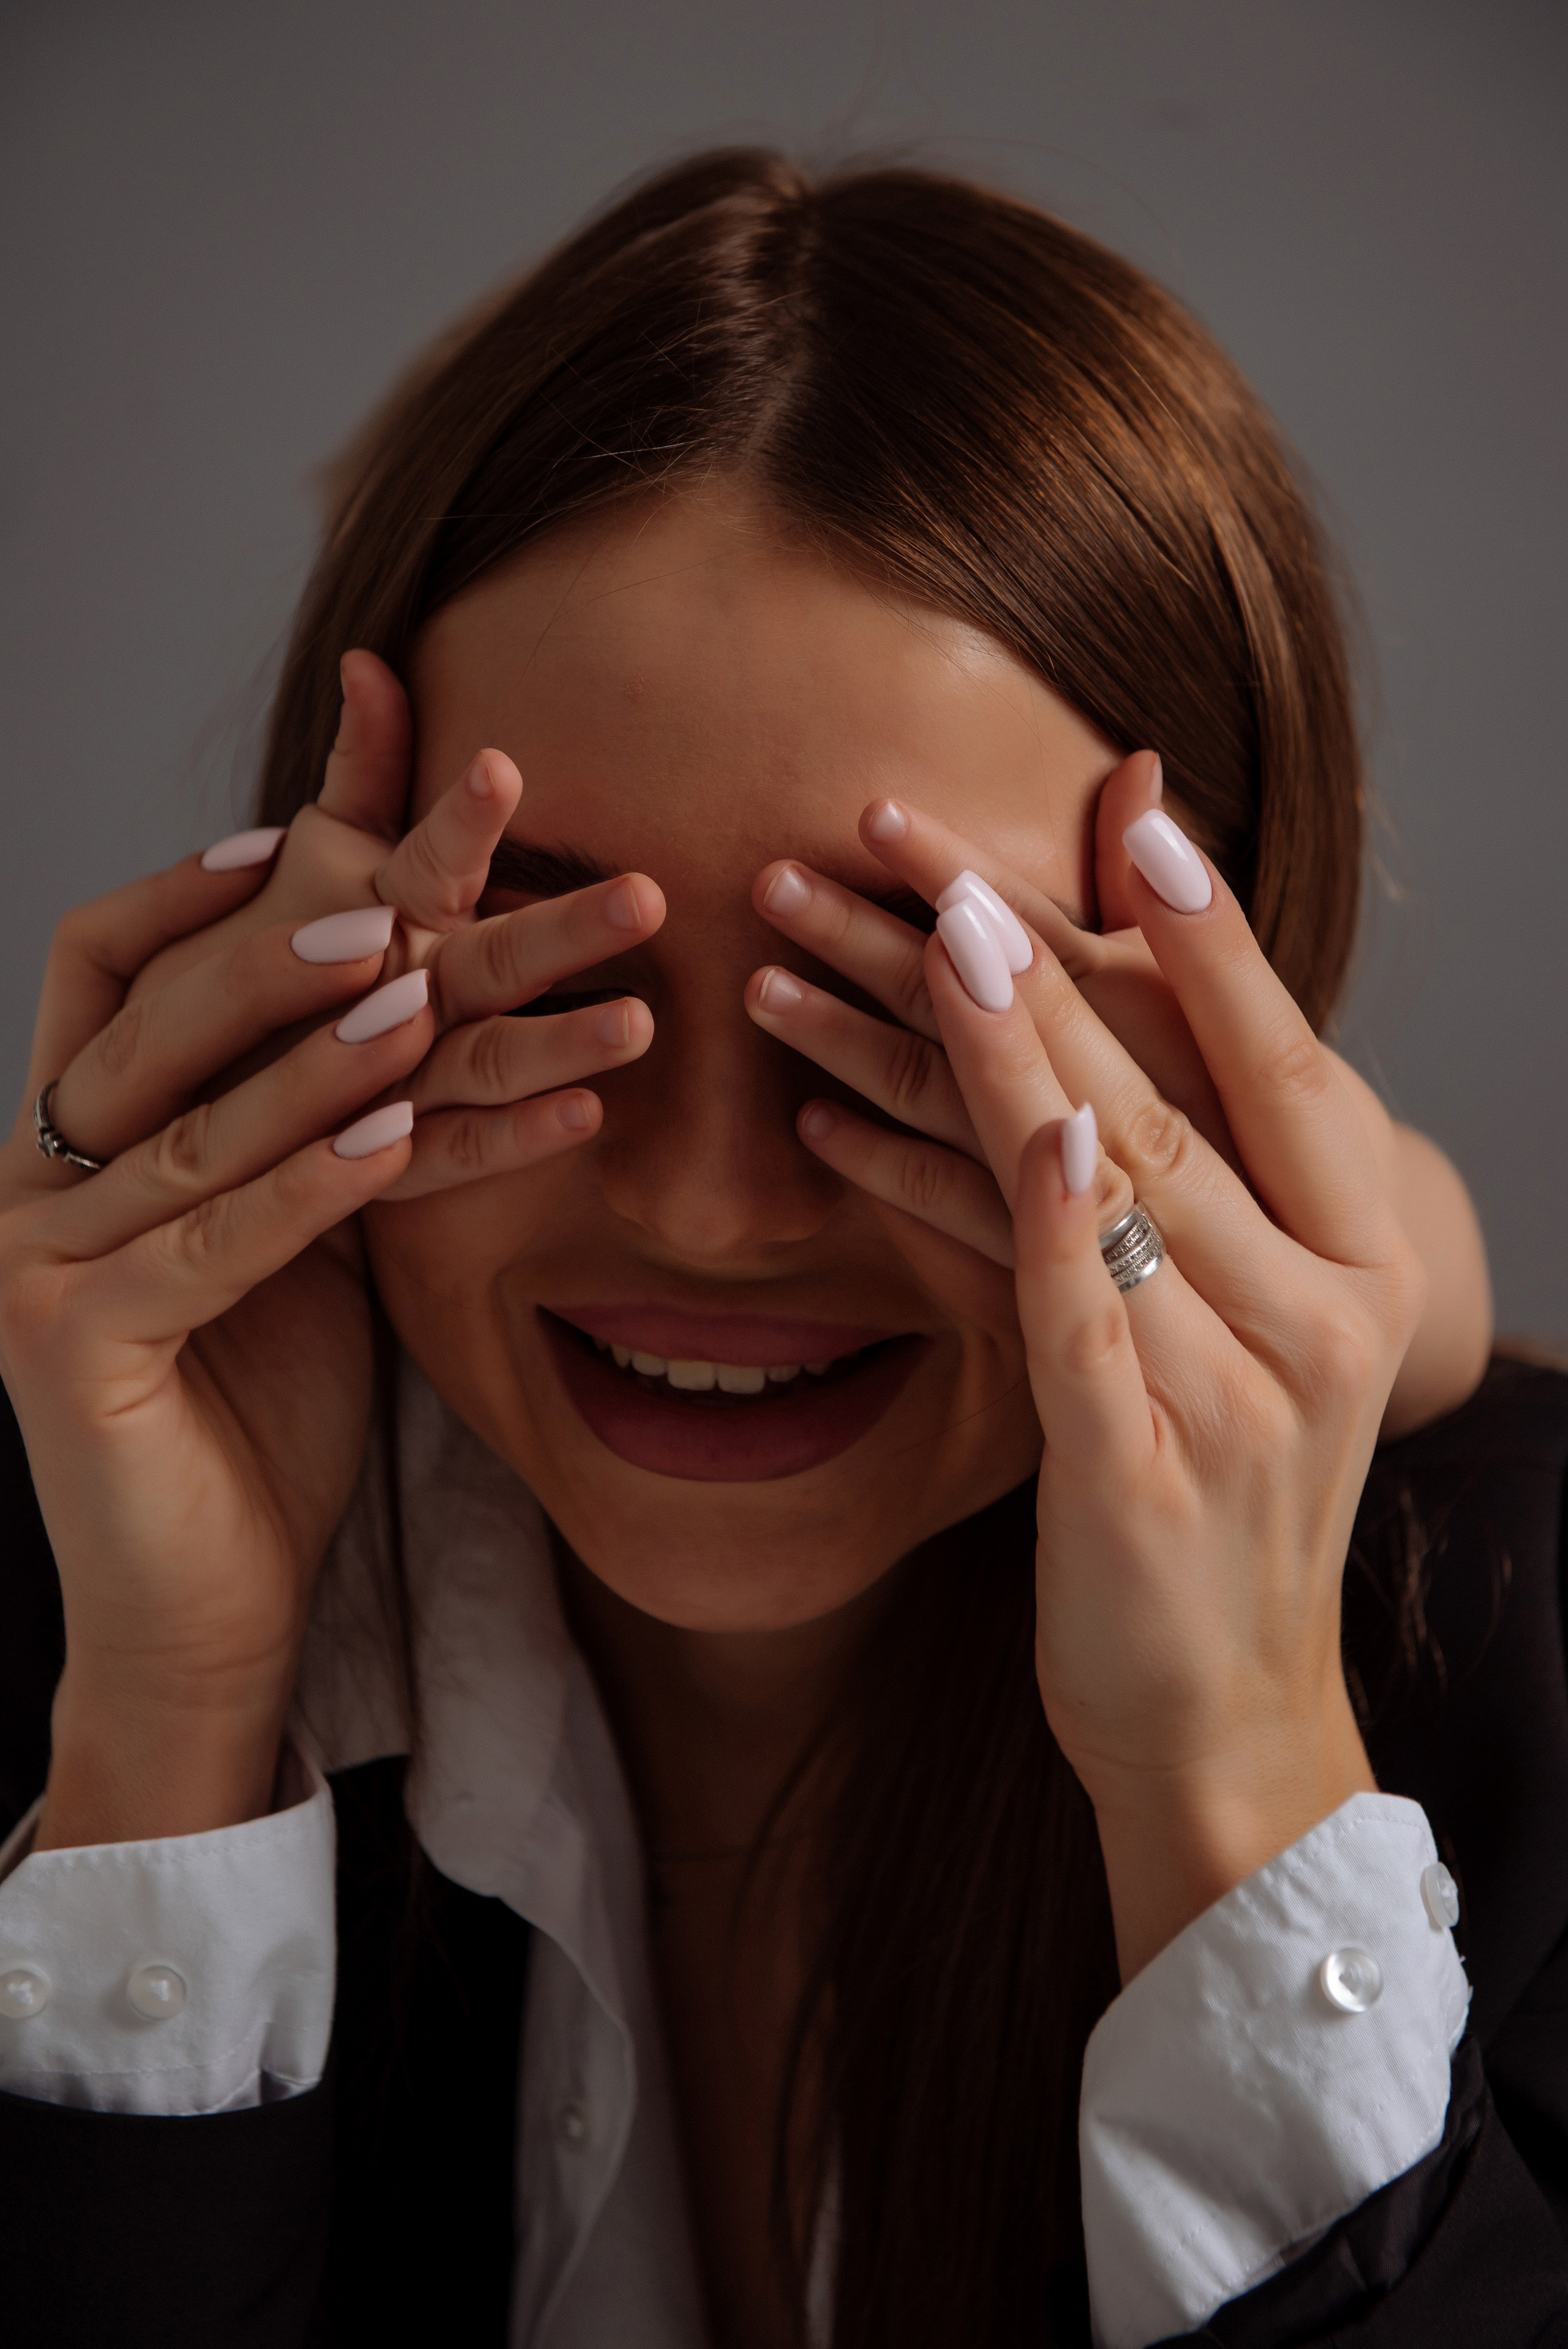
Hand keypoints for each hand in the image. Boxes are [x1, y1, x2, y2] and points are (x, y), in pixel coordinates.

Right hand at [0, 655, 661, 1846]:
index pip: (117, 955)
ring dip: (333, 1045)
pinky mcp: (71, 1344)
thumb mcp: (305, 1232)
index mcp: (81, 1134)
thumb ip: (331, 1110)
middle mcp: (36, 1174)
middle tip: (420, 877)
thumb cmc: (263, 1416)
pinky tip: (401, 1128)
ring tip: (439, 983)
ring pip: (201, 1115)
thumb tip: (417, 983)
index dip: (212, 874)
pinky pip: (210, 1236)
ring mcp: (38, 1256)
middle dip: (300, 932)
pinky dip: (308, 1176)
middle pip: (169, 1012)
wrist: (207, 1613)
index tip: (331, 804)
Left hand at [753, 792, 1422, 1978]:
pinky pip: (1036, 1299)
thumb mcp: (1245, 1327)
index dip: (1209, 941)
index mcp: (1367, 1258)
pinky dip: (968, 1197)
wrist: (1227, 1715)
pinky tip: (860, 1115)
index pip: (1284, 1062)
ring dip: (946, 1044)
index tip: (1133, 820)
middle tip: (896, 841)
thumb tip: (1121, 1031)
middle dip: (1012, 959)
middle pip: (1153, 1093)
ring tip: (839, 941)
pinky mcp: (1133, 1468)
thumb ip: (1198, 1172)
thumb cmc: (1220, 1493)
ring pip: (1086, 1173)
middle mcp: (1324, 1310)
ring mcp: (1235, 1392)